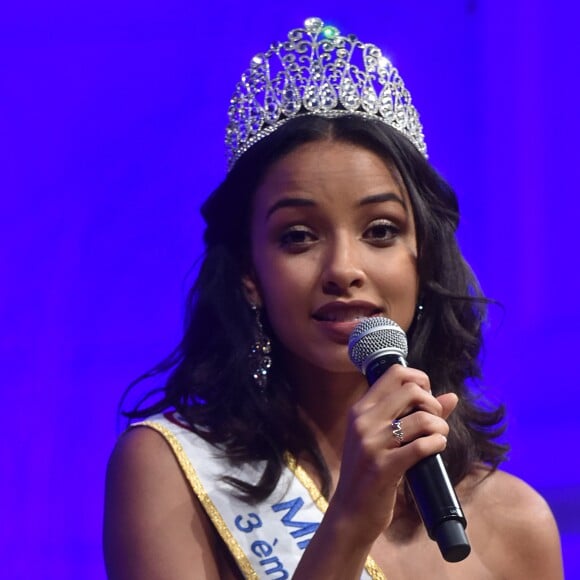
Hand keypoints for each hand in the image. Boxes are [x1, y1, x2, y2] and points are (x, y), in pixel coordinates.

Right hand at [329, 365, 457, 545]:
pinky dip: (437, 443)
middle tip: (434, 422)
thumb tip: (452, 397)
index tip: (427, 398)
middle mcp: (363, 421)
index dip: (420, 379)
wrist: (350, 512)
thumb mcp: (382, 439)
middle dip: (433, 403)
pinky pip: (421, 446)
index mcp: (360, 409)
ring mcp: (371, 443)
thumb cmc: (369, 473)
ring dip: (439, 426)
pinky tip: (437, 447)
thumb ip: (414, 414)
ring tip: (439, 437)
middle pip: (411, 390)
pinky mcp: (383, 467)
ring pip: (421, 418)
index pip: (395, 373)